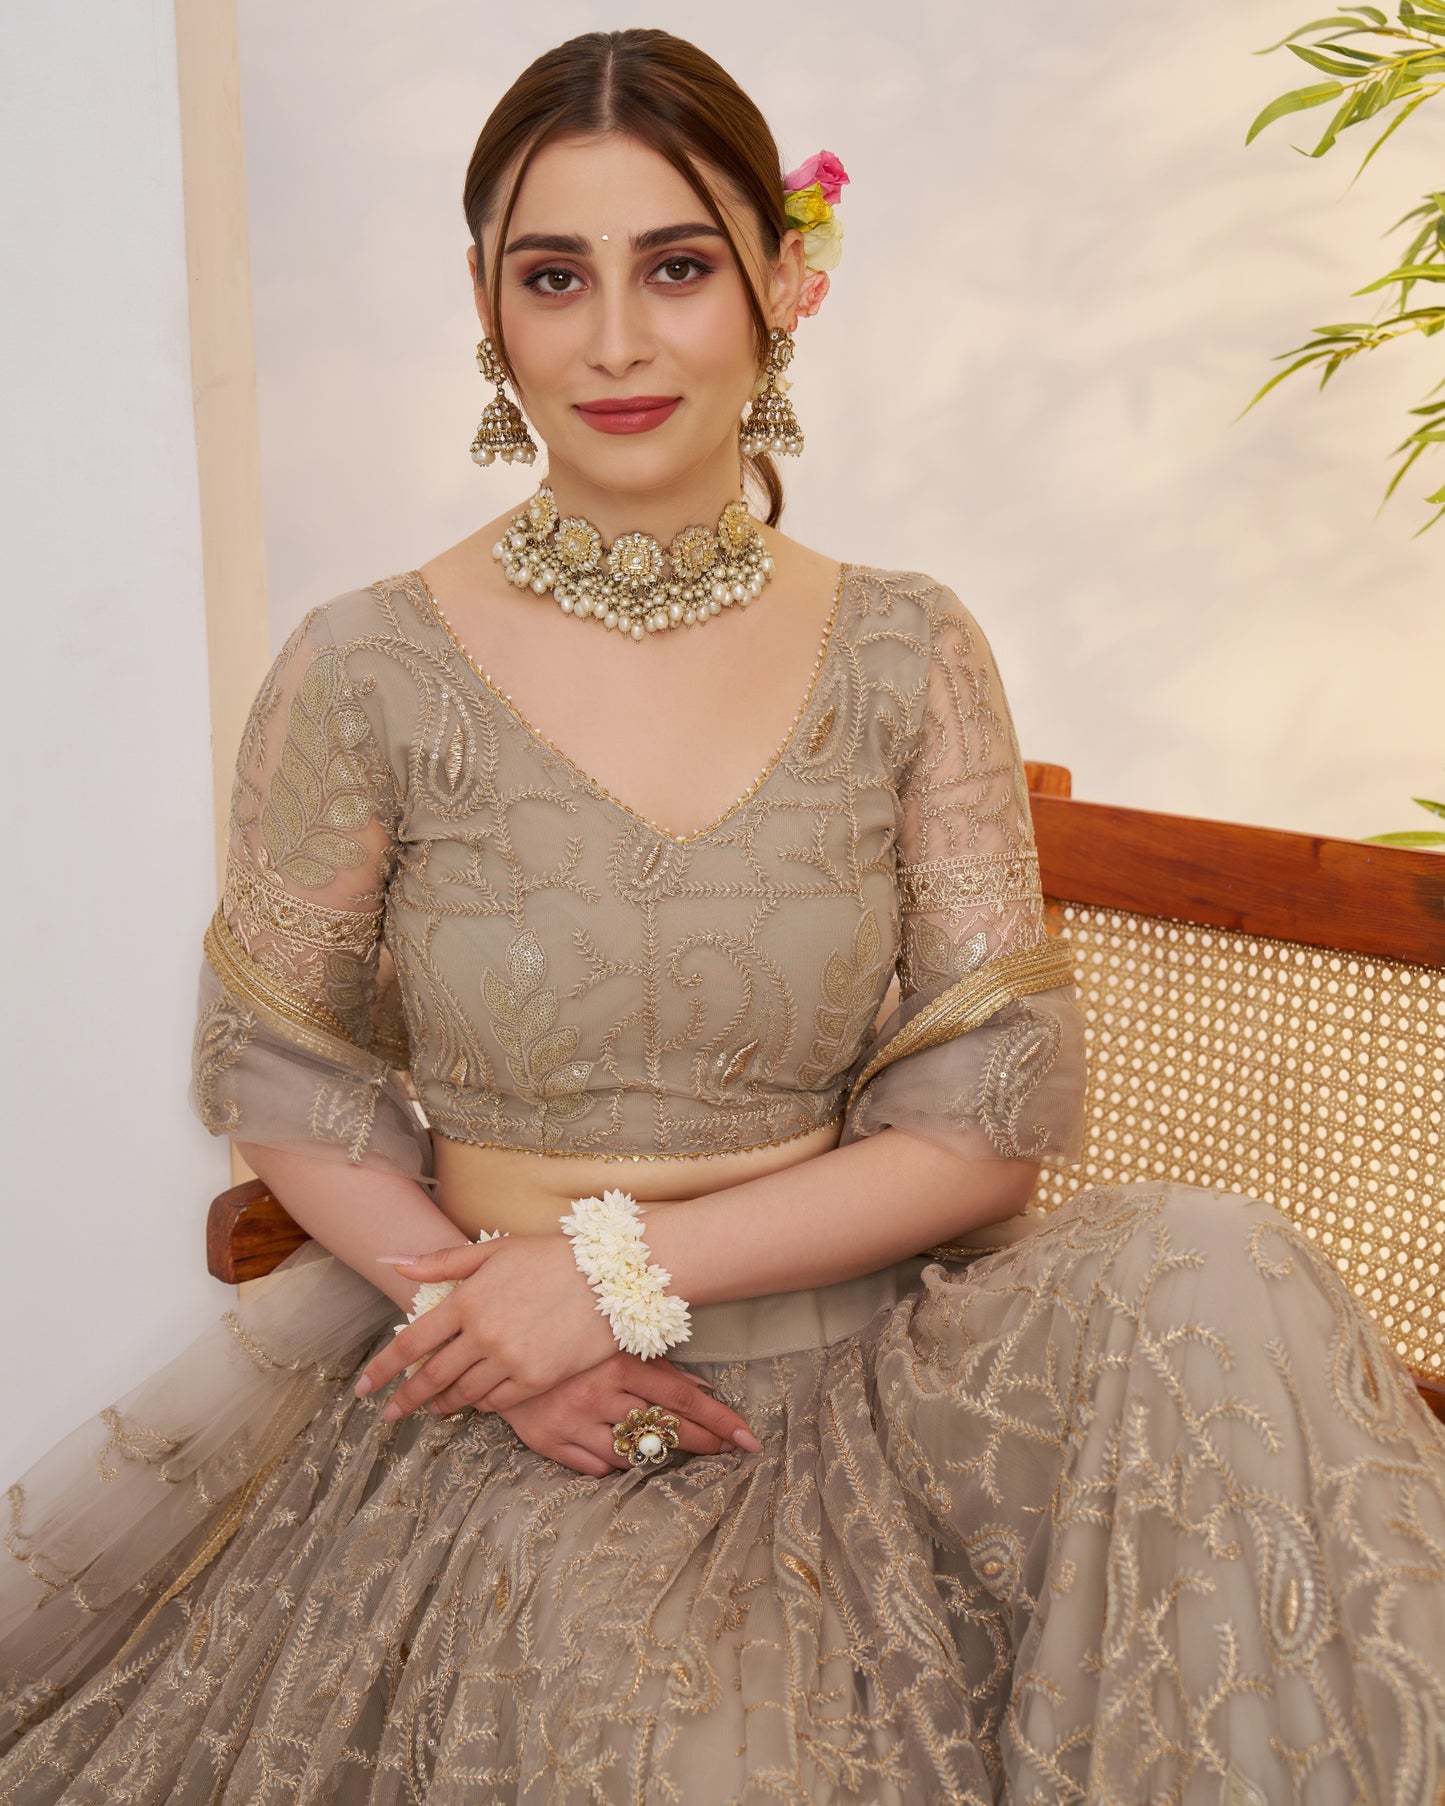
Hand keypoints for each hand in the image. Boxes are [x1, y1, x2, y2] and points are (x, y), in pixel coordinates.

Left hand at [354, 1235, 621, 1418]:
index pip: (411, 1342)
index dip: (382, 1369)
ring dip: (443, 1403)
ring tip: (433, 1408)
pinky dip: (480, 1404)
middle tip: (390, 1414)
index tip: (364, 1388)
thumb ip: (441, 1261)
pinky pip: (496, 1403)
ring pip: (463, 1394)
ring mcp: (510, 1360)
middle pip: (430, 1377)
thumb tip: (393, 1261)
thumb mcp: (494, 1250)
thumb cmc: (550, 1256)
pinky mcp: (536, 1379)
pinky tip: (475, 1401)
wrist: (611, 1275)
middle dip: (406, 1399)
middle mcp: (482, 1334)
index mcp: (467, 1300)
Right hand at [488, 1351, 762, 1477]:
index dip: (718, 1420)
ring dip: (655, 1454)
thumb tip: (703, 1391)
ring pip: (631, 1455)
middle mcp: (596, 1394)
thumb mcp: (610, 1344)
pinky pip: (596, 1469)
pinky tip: (621, 1453)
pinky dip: (614, 1464)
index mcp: (615, 1362)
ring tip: (671, 1448)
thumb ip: (655, 1367)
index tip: (748, 1440)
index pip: (681, 1398)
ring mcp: (571, 1422)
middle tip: (730, 1453)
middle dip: (703, 1444)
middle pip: (663, 1430)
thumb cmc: (563, 1340)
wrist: (492, 1347)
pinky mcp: (548, 1443)